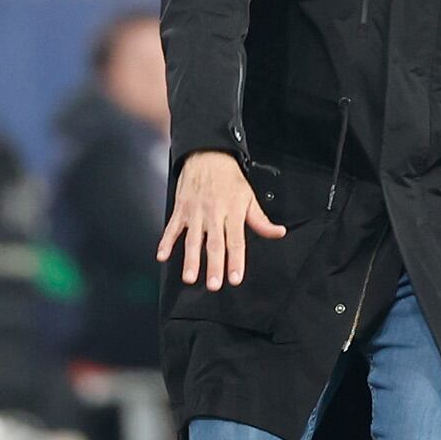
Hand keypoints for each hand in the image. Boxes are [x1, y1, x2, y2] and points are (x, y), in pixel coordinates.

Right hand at [156, 151, 285, 290]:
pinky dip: (166, 241)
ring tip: (189, 277)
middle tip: (213, 284)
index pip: (236, 240)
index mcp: (233, 211)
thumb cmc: (229, 178)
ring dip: (190, 259)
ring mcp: (195, 212)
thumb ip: (261, 220)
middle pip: (214, 243)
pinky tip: (162, 256)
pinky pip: (172, 228)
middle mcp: (214, 213)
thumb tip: (278, 233)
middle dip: (214, 265)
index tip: (235, 278)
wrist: (207, 155)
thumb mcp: (249, 197)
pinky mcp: (181, 209)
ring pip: (192, 239)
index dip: (236, 260)